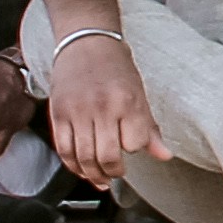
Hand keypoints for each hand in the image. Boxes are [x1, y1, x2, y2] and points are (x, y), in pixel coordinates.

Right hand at [47, 29, 159, 192]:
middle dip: (114, 172)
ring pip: (83, 157)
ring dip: (93, 175)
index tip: (132, 146)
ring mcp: (77, 112)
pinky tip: (81, 169)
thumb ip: (150, 128)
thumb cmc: (116, 67)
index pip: (134, 144)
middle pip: (106, 156)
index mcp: (126, 102)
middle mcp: (101, 108)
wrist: (85, 43)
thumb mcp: (139, 93)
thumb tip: (165, 155)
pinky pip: (63, 149)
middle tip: (117, 174)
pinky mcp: (58, 114)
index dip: (134, 149)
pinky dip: (72, 165)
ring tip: (101, 178)